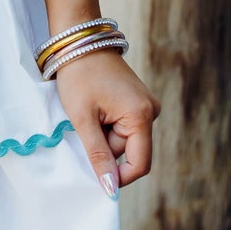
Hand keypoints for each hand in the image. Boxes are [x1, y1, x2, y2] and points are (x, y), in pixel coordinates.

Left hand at [52, 50, 159, 195]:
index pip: (139, 164)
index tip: (94, 172)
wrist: (79, 40)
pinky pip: (123, 126)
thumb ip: (98, 155)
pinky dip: (106, 125)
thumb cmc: (78, 75)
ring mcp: (145, 105)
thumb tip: (110, 189)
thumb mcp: (83, 118)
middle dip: (104, 147)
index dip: (118, 176)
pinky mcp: (136, 101)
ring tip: (87, 112)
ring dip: (103, 135)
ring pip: (123, 140)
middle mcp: (151, 111)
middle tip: (82, 126)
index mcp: (142, 115)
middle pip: (128, 151)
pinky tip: (94, 110)